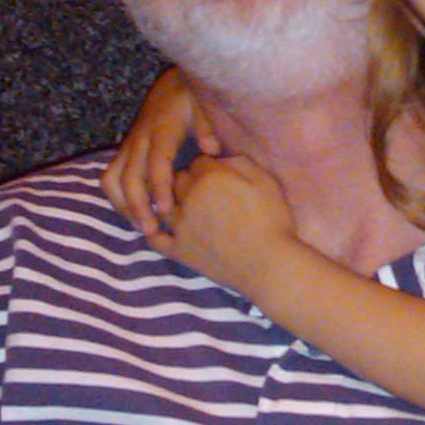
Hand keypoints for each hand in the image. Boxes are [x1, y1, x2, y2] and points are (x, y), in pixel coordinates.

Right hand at [104, 66, 213, 238]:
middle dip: (138, 206)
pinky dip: (118, 198)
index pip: (156, 162)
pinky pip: (110, 177)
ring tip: (142, 227)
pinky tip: (135, 214)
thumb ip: (207, 126)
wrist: (172, 83)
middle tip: (152, 231)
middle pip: (129, 176)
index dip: (159, 187)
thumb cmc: (192, 98)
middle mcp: (139, 139)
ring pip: (112, 179)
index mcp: (162, 129)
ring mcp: (128, 145)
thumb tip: (211, 150)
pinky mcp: (123, 151)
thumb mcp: (204, 104)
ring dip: (123, 205)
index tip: (167, 210)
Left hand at [153, 153, 300, 300]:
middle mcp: (188, 197)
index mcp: (210, 177)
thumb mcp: (266, 181)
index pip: (198, 160)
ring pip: (163, 203)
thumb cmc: (272, 221)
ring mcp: (180, 225)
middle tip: (204, 189)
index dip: (209, 165)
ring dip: (171, 201)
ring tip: (185, 206)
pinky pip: (154, 238)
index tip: (218, 173)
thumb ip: (240, 163)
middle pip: (178, 178)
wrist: (268, 265)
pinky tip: (158, 228)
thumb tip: (221, 160)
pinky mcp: (179, 250)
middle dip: (189, 180)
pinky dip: (152, 231)